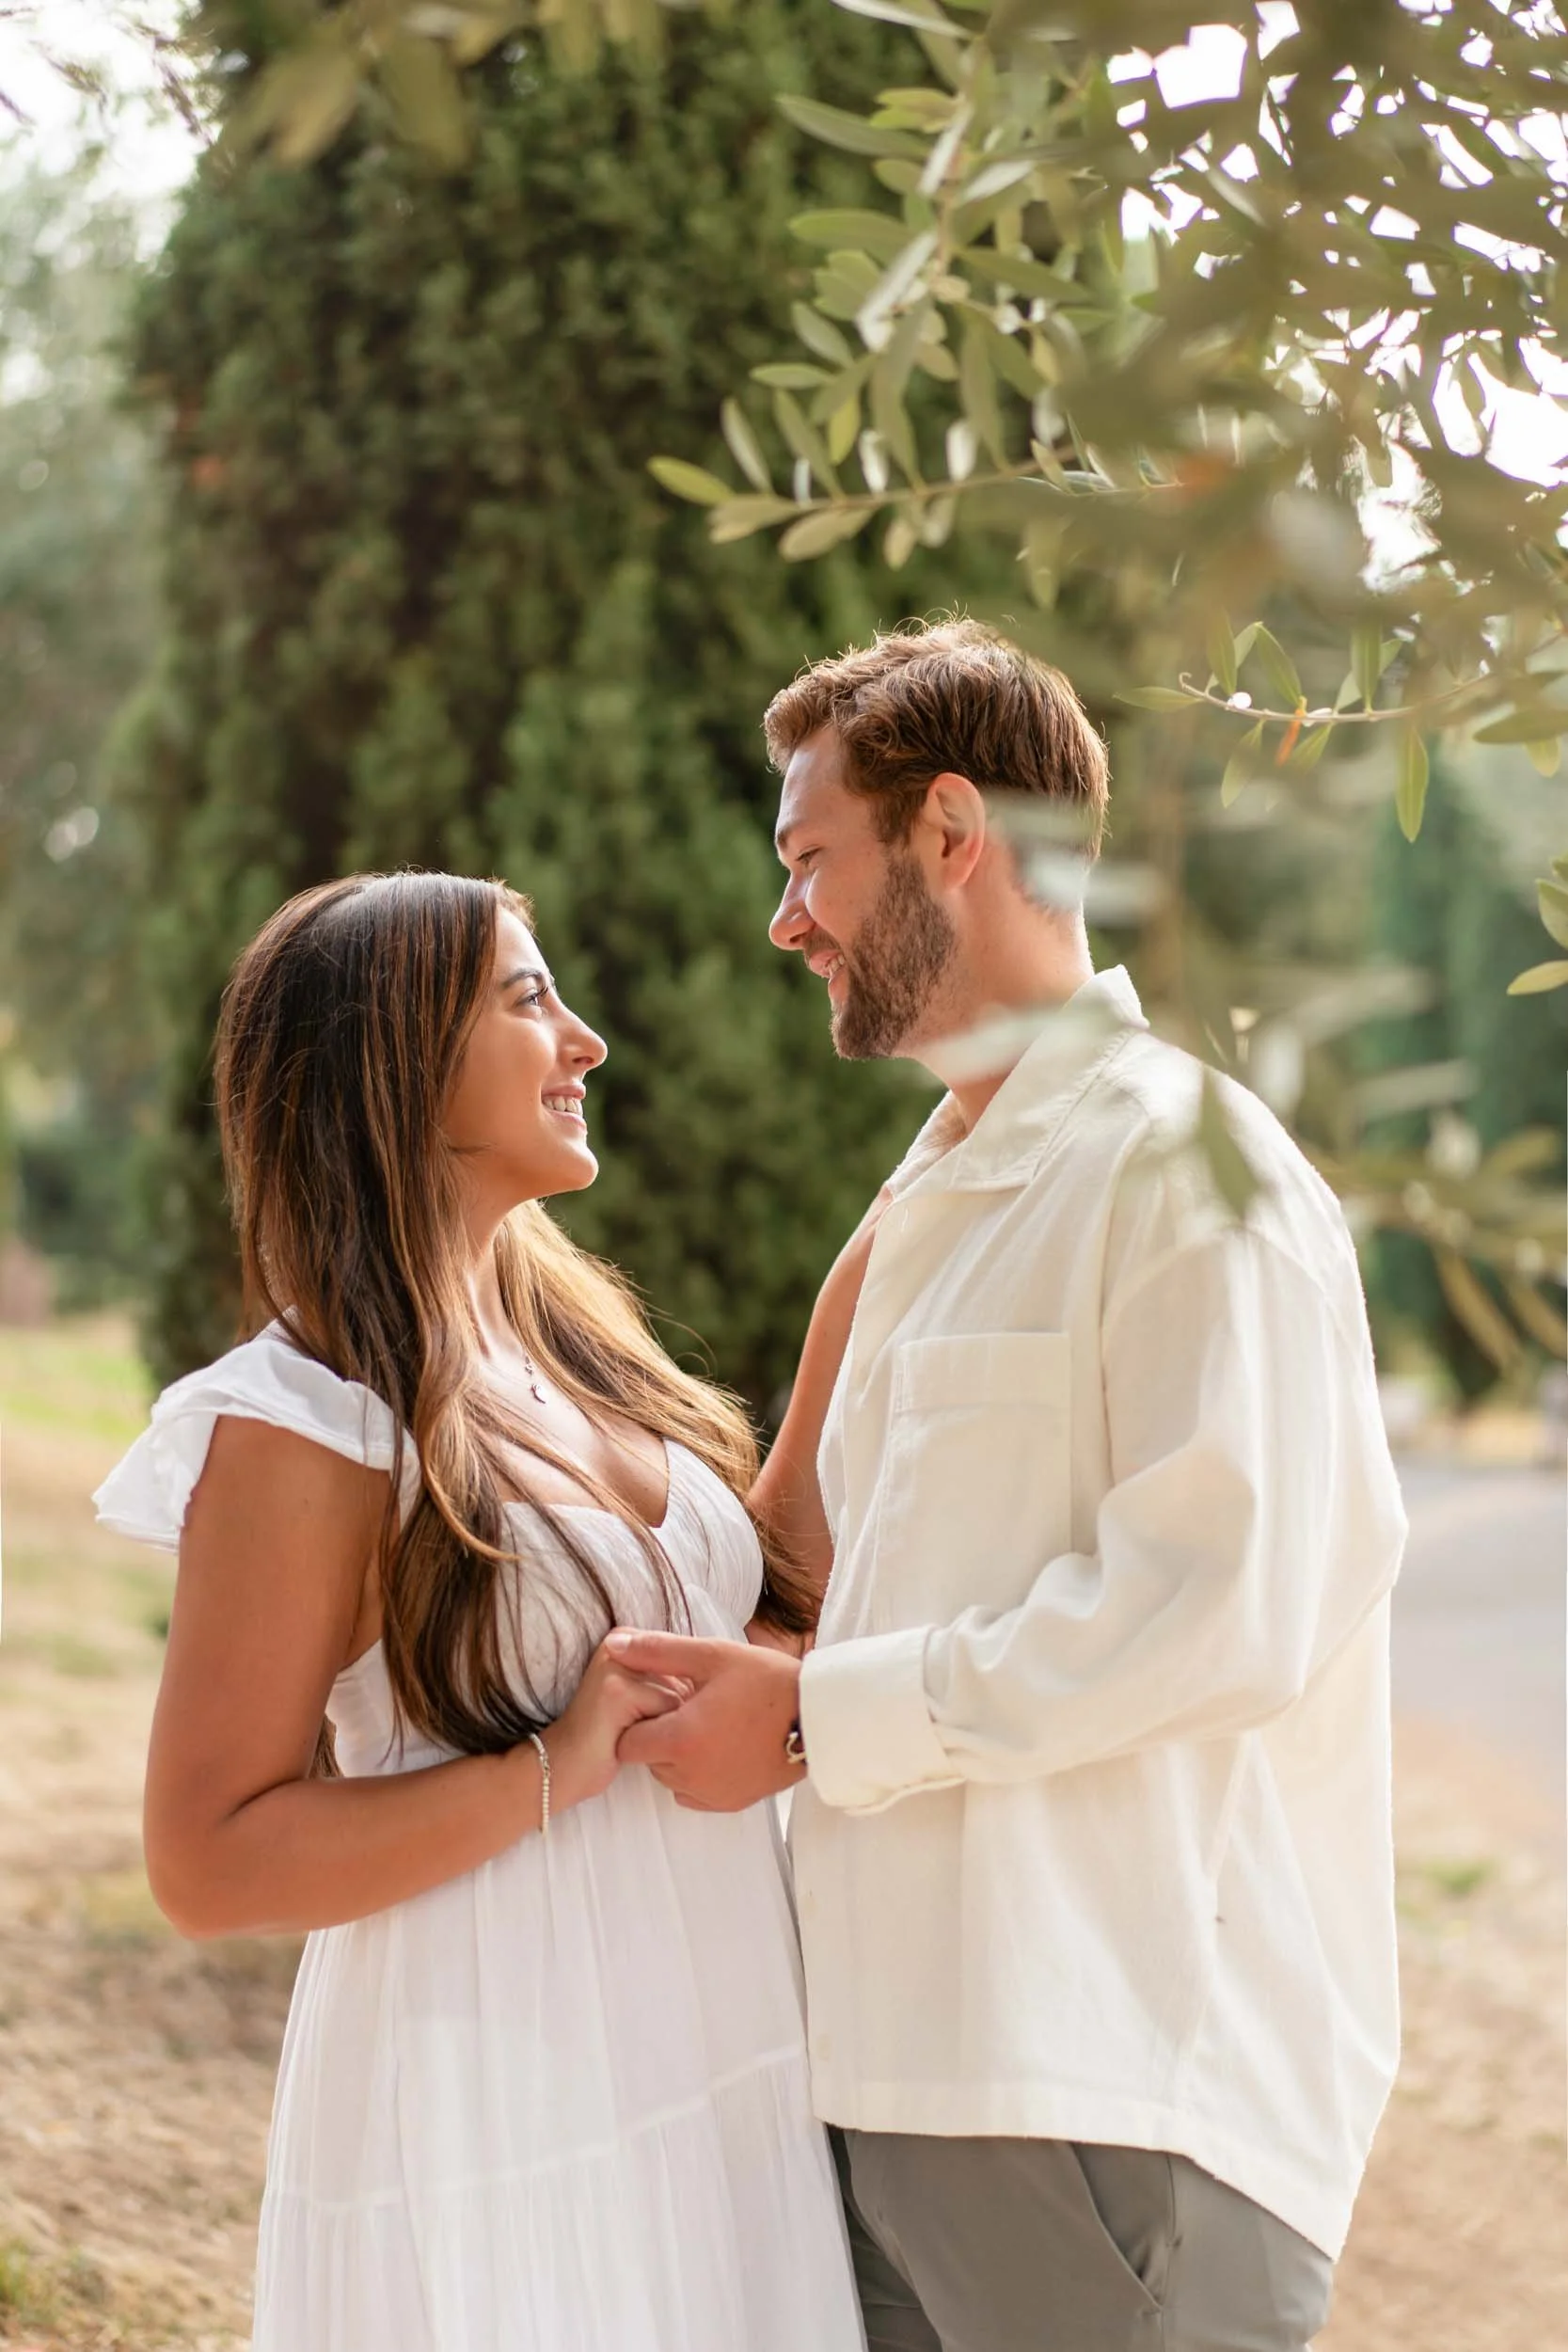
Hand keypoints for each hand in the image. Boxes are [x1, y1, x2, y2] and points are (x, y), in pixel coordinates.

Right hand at [542, 1638, 684, 1815]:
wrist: (562, 1766)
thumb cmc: (608, 1736)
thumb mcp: (639, 1696)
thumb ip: (667, 1677)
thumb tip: (712, 1682)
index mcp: (625, 1637)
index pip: (684, 1662)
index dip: (674, 1697)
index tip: (639, 1712)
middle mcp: (620, 1641)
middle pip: (684, 1678)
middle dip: (670, 1710)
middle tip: (629, 1724)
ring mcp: (617, 1664)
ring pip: (679, 1696)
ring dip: (664, 1725)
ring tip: (627, 1730)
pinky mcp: (617, 1690)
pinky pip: (668, 1713)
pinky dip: (656, 1735)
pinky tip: (622, 1739)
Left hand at [606, 1630, 801, 1811]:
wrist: (819, 1718)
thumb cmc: (768, 1682)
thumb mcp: (712, 1656)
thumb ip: (659, 1652)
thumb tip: (614, 1643)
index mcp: (681, 1740)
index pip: (627, 1744)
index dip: (639, 1720)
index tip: (663, 1702)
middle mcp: (691, 1776)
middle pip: (649, 1761)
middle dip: (660, 1736)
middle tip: (691, 1708)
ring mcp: (712, 1794)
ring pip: (671, 1778)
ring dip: (679, 1756)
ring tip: (709, 1725)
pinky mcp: (732, 1803)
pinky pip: (695, 1795)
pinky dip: (698, 1775)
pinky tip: (720, 1747)